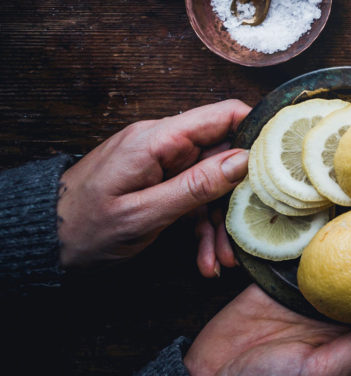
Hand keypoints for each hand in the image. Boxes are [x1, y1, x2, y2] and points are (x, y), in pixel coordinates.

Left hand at [57, 99, 250, 275]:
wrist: (41, 243)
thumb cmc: (82, 227)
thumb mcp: (143, 213)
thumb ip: (195, 187)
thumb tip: (243, 160)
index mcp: (157, 139)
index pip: (222, 115)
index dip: (257, 131)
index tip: (284, 158)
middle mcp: (163, 144)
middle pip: (223, 157)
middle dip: (238, 198)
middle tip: (250, 230)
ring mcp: (161, 164)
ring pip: (212, 185)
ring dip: (220, 223)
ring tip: (219, 259)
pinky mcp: (159, 183)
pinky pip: (193, 199)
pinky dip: (201, 229)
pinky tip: (204, 259)